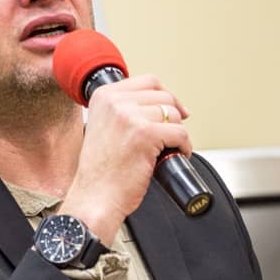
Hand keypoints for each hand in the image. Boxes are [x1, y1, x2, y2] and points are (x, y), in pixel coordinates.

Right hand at [59, 75, 190, 243]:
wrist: (95, 197)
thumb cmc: (101, 172)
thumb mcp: (104, 127)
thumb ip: (123, 111)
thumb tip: (158, 104)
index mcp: (104, 96)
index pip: (147, 81)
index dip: (165, 96)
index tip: (173, 109)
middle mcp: (114, 102)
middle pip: (163, 95)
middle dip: (174, 115)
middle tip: (173, 133)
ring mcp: (129, 117)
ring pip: (173, 114)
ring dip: (178, 132)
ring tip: (170, 148)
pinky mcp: (145, 134)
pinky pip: (179, 133)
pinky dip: (184, 146)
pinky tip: (176, 155)